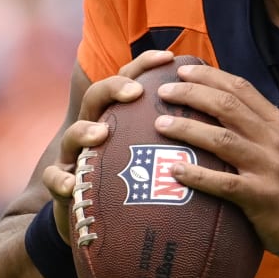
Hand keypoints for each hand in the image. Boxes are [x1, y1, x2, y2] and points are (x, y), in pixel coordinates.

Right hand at [41, 50, 176, 243]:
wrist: (98, 220)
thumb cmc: (135, 183)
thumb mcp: (157, 156)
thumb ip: (180, 136)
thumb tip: (224, 119)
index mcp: (119, 117)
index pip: (130, 81)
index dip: (145, 64)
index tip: (169, 57)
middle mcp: (93, 128)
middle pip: (97, 96)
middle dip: (114, 88)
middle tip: (136, 92)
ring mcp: (75, 155)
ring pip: (72, 133)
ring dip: (84, 130)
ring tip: (100, 134)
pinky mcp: (63, 183)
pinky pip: (54, 178)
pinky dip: (60, 180)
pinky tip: (69, 186)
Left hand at [152, 62, 278, 260]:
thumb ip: (259, 128)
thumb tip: (221, 110)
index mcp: (278, 123)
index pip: (241, 89)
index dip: (209, 76)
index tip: (182, 71)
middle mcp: (273, 140)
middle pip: (227, 107)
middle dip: (191, 95)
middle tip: (163, 93)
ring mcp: (268, 167)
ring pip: (221, 140)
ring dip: (187, 129)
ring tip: (160, 125)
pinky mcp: (260, 196)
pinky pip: (223, 183)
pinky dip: (197, 175)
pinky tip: (174, 171)